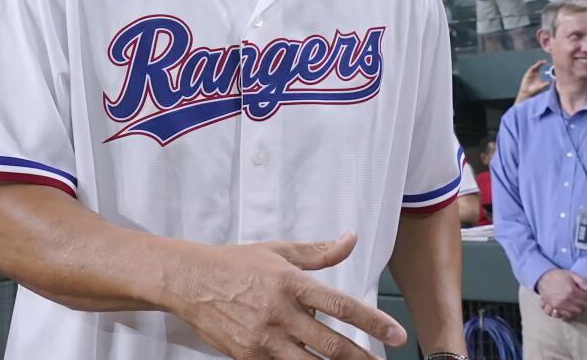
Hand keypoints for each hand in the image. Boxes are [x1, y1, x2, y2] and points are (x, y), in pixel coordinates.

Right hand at [172, 231, 405, 358]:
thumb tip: (351, 238)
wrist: (189, 281)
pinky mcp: (247, 356)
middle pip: (331, 344)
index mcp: (291, 283)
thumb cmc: (235, 262)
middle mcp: (280, 313)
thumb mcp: (279, 250)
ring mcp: (263, 339)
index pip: (341, 305)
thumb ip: (319, 251)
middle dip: (362, 358)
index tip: (397, 334)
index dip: (373, 321)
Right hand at [516, 60, 550, 101]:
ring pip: (535, 67)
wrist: (527, 91)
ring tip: (541, 62)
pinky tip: (536, 65)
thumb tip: (551, 82)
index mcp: (539, 76)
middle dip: (542, 64)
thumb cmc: (534, 89)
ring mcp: (531, 73)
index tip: (549, 65)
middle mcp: (535, 74)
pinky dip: (533, 67)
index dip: (545, 67)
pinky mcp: (527, 74)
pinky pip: (531, 69)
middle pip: (539, 67)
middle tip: (545, 61)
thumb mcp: (541, 86)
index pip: (542, 70)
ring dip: (538, 64)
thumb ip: (545, 83)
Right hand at [536, 269, 586, 320]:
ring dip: (577, 309)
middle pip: (582, 307)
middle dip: (584, 303)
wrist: (542, 277)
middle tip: (582, 299)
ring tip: (576, 304)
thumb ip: (582, 281)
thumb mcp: (571, 274)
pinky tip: (567, 309)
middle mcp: (566, 300)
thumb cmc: (557, 275)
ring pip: (574, 313)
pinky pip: (562, 315)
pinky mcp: (553, 307)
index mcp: (572, 291)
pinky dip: (566, 314)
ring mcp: (559, 305)